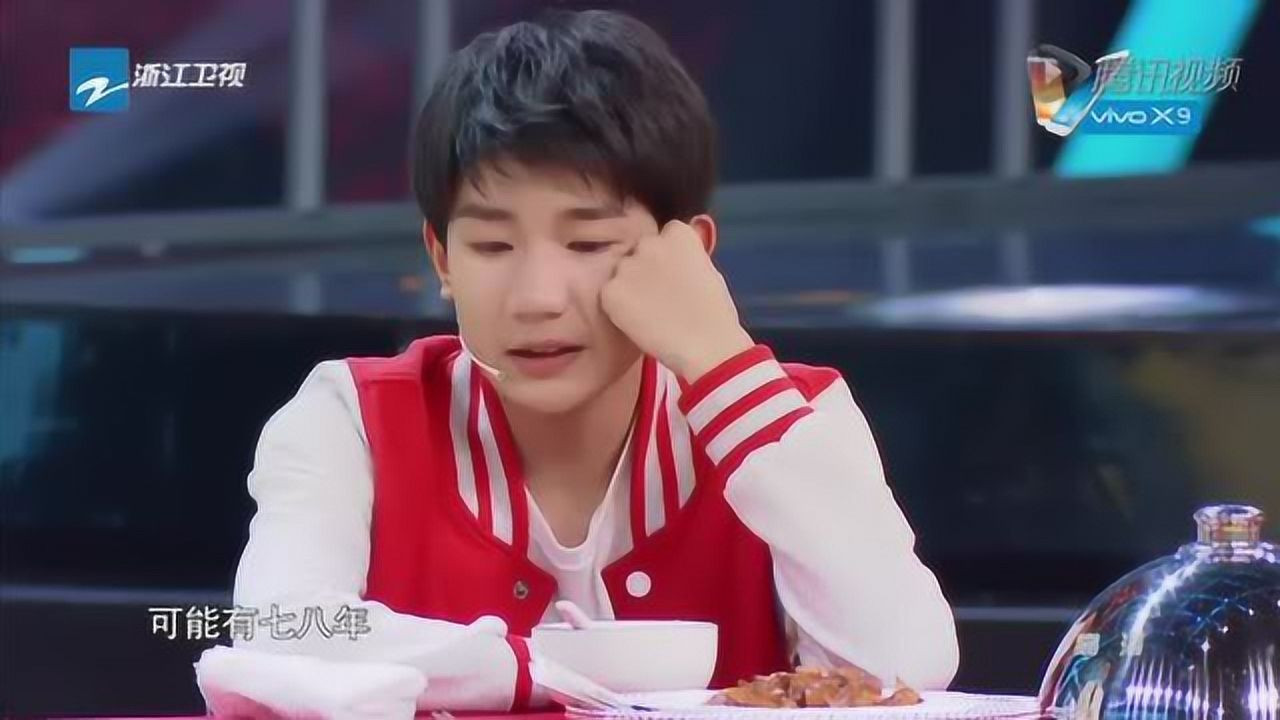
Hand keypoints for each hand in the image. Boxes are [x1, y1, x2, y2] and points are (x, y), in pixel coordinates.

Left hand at [600, 220, 754, 380]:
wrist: (706, 346)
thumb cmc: (716, 314)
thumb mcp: (708, 271)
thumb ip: (686, 256)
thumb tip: (674, 254)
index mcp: (678, 233)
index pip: (665, 235)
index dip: (669, 257)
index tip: (675, 276)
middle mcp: (649, 243)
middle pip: (640, 250)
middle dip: (646, 267)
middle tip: (659, 296)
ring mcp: (627, 267)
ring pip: (622, 272)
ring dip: (630, 286)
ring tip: (649, 312)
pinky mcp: (610, 292)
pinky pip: (610, 295)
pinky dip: (619, 308)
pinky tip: (638, 322)